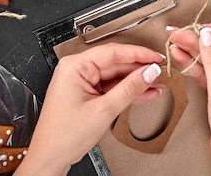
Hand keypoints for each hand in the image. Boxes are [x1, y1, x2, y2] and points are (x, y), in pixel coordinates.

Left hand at [15, 43, 164, 175]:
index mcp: (74, 66)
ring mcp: (82, 82)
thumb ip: (130, 88)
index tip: (156, 57)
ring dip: (136, 82)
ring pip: (116, 76)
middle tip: (160, 72)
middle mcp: (76, 70)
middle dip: (139, 70)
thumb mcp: (104, 110)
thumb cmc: (63, 136)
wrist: (50, 158)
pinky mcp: (86, 93)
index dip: (138, 54)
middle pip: (116, 63)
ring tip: (157, 85)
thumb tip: (148, 72)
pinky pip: (111, 87)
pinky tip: (145, 93)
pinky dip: (127, 92)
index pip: (113, 52)